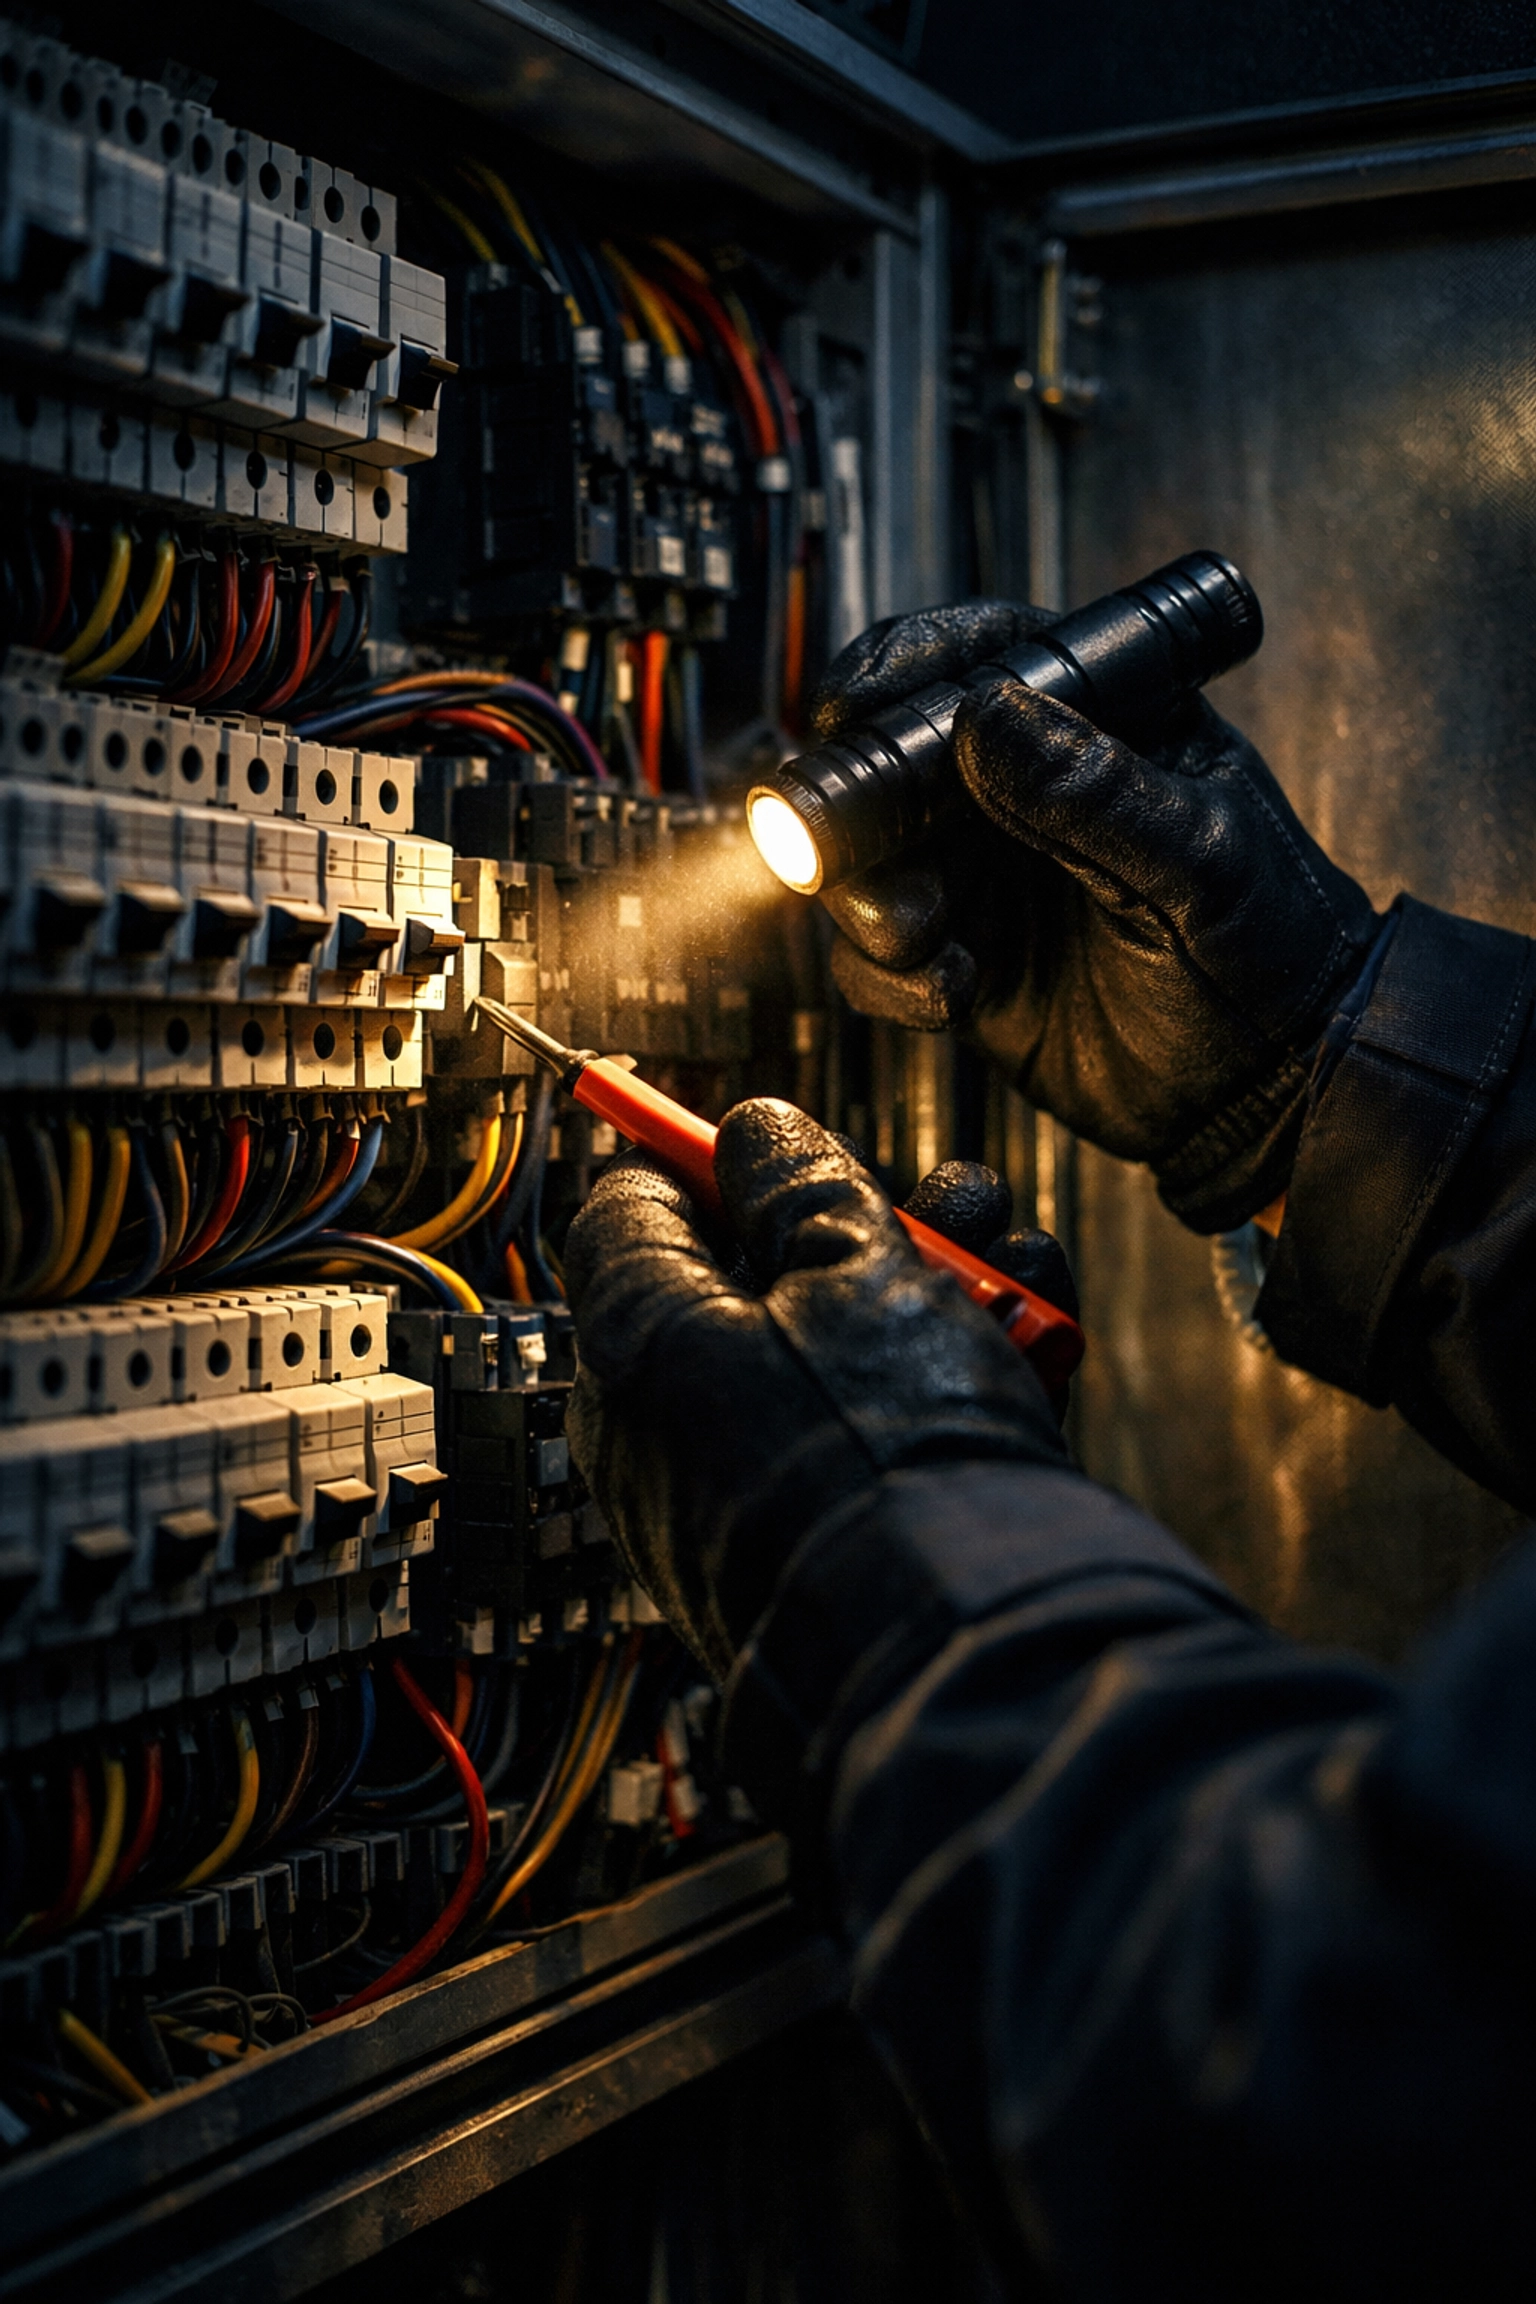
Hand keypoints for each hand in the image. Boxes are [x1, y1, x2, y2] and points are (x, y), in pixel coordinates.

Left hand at [562, 1103, 1068, 1681]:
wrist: (959, 1649)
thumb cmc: (881, 1456)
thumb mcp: (852, 1262)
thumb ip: (801, 1181)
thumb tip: (758, 1132)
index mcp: (636, 1347)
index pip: (629, 1213)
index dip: (704, 1157)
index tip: (773, 1137)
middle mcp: (669, 1430)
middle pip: (749, 1281)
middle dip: (859, 1224)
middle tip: (942, 1202)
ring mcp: (748, 1497)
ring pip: (831, 1352)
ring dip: (932, 1290)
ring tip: (1013, 1263)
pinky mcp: (826, 1545)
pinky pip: (866, 1434)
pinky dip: (943, 1382)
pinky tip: (1034, 1338)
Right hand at [811, 605, 1380, 1230]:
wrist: (1274, 1094)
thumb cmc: (1276, 955)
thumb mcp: (1201, 863)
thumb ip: (1097, 792)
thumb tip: (989, 715)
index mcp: (1099, 722)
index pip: (980, 655)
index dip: (901, 669)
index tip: (858, 706)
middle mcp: (1024, 792)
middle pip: (891, 761)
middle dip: (861, 810)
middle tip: (859, 855)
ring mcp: (986, 878)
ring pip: (869, 864)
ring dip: (871, 901)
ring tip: (923, 939)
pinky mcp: (962, 961)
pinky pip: (878, 960)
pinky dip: (889, 979)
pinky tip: (953, 994)